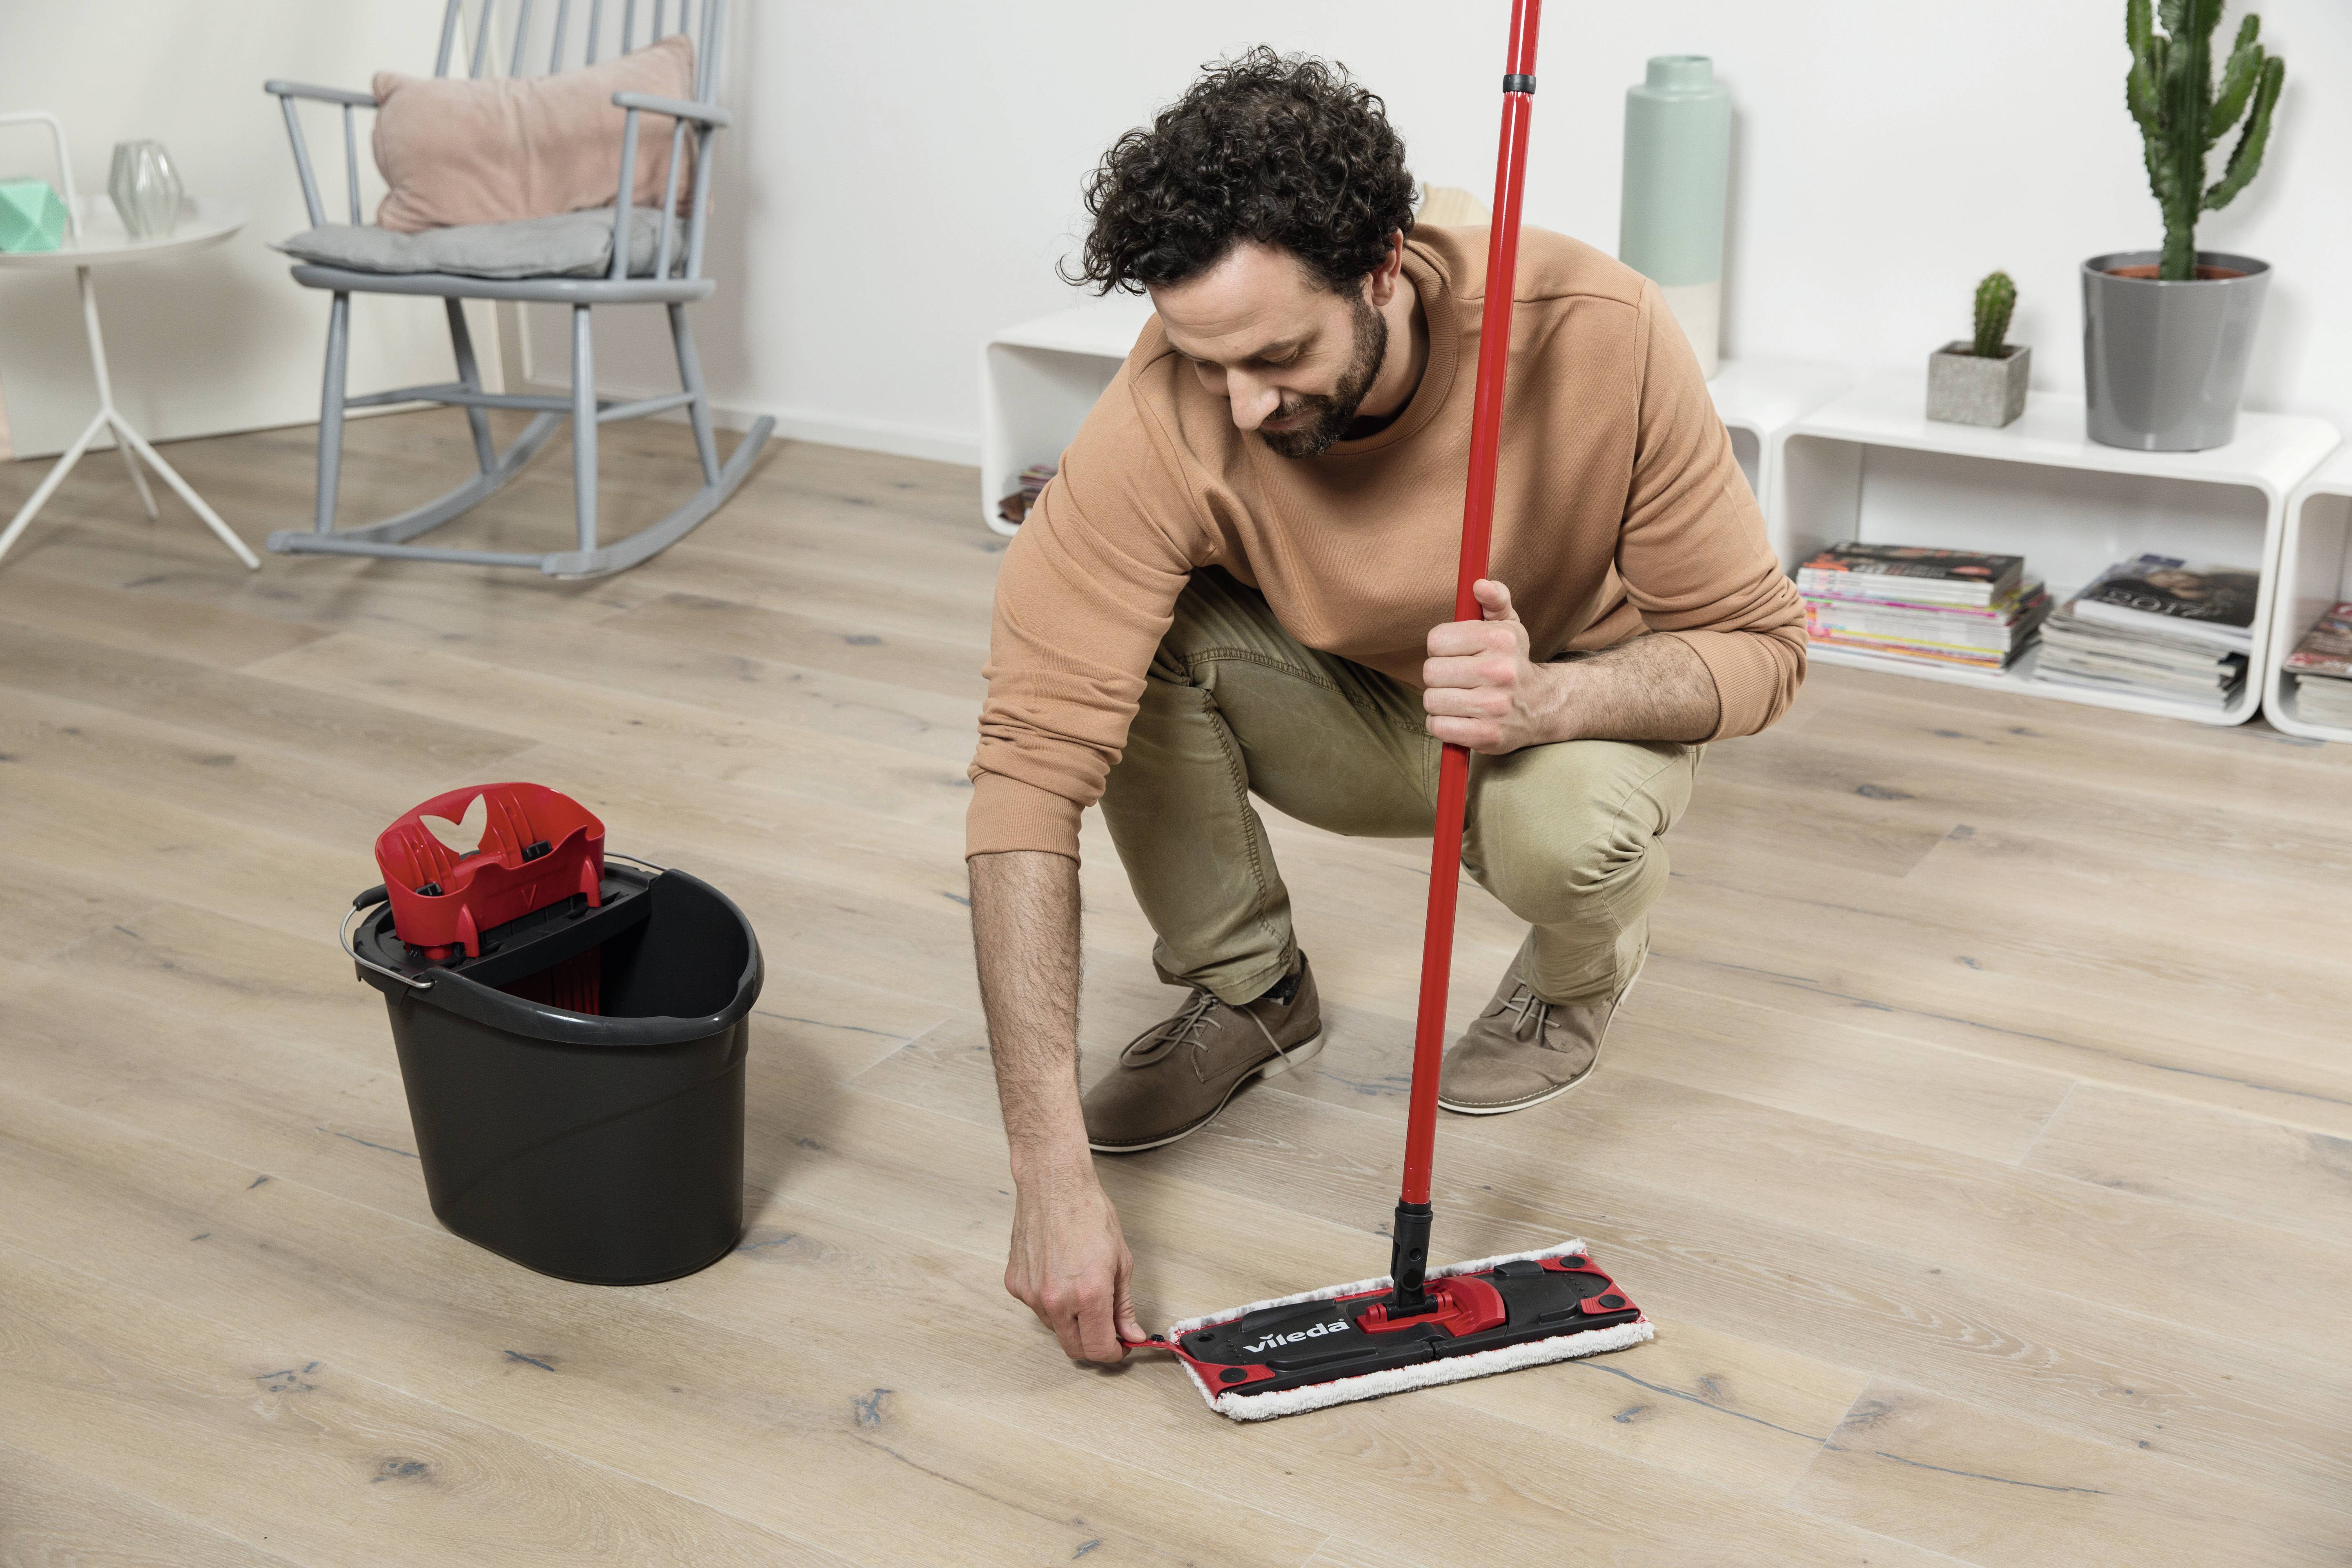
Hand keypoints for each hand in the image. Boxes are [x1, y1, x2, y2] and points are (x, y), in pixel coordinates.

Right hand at [1005, 1160, 1146, 1361]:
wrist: (1054, 1185)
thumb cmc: (1089, 1214)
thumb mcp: (1121, 1261)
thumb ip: (1124, 1305)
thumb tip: (1131, 1334)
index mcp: (1088, 1294)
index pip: (1098, 1349)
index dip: (1114, 1354)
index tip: (1121, 1347)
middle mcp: (1056, 1300)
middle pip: (1074, 1349)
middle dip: (1093, 1343)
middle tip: (1106, 1326)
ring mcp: (1032, 1294)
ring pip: (1055, 1328)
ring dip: (1071, 1321)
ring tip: (1080, 1287)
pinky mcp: (1015, 1285)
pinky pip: (1037, 1307)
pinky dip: (1051, 1301)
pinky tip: (1059, 1273)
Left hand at [1423, 578, 1561, 753]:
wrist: (1543, 706)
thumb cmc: (1513, 662)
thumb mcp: (1509, 625)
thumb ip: (1494, 600)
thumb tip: (1479, 584)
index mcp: (1500, 639)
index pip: (1436, 640)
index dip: (1442, 648)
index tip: (1458, 654)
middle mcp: (1499, 672)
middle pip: (1431, 671)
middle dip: (1439, 676)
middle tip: (1459, 679)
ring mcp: (1494, 706)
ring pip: (1432, 700)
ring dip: (1439, 702)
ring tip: (1460, 699)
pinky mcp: (1487, 735)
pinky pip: (1438, 727)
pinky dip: (1442, 724)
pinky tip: (1460, 718)